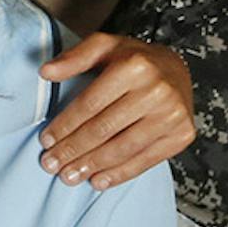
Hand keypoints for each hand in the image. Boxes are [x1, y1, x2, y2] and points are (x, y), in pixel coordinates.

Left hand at [38, 33, 195, 190]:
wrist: (177, 69)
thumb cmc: (133, 59)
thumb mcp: (103, 46)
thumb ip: (74, 57)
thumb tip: (45, 72)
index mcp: (134, 66)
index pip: (90, 104)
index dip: (65, 125)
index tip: (46, 141)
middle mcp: (156, 91)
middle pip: (104, 129)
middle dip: (73, 150)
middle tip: (51, 164)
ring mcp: (172, 115)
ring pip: (123, 148)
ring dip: (92, 165)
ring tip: (69, 176)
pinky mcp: (182, 135)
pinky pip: (145, 160)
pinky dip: (119, 174)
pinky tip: (98, 180)